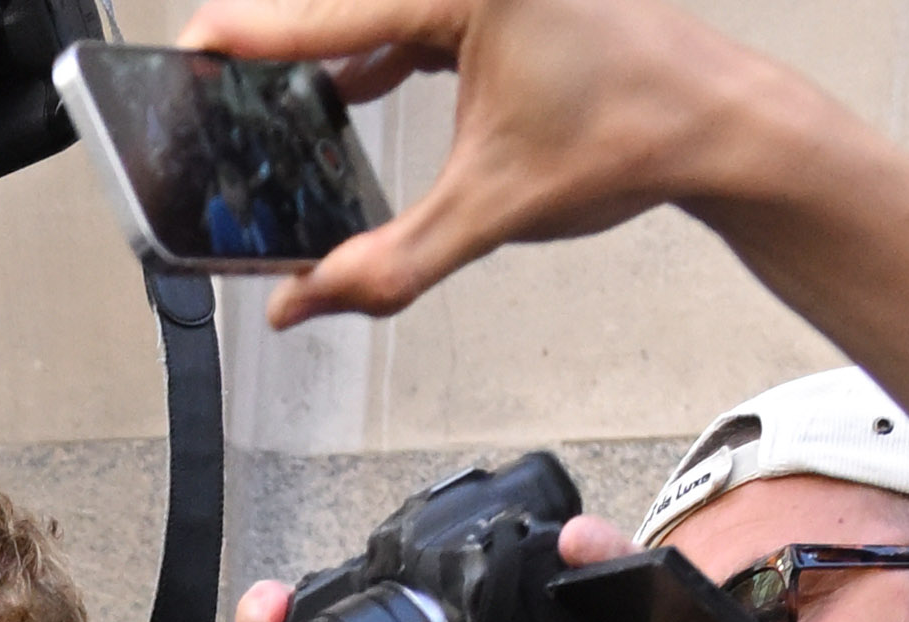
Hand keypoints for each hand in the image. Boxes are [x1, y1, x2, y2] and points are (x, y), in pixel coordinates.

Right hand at [177, 0, 819, 330]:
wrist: (722, 126)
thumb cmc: (636, 137)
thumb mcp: (491, 211)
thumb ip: (386, 265)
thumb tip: (301, 306)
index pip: (330, 15)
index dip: (248, 37)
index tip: (186, 47)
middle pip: (348, 9)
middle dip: (284, 51)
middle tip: (216, 83)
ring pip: (381, 12)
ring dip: (328, 53)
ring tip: (270, 97)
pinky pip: (414, 15)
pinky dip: (375, 52)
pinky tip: (344, 92)